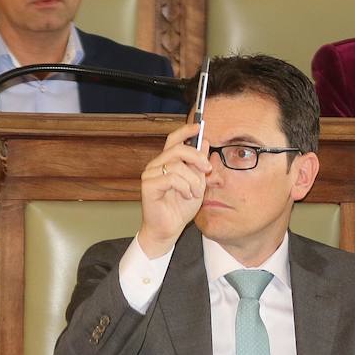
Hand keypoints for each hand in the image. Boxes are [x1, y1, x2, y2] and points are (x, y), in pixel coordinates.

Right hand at [138, 122, 210, 258]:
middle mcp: (157, 165)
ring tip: (194, 193)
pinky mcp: (148, 185)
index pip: (173, 140)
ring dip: (192, 180)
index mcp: (167, 162)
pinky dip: (184, 187)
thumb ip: (199, 165)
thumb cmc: (180, 207)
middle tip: (207, 169)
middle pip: (177, 149)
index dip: (185, 131)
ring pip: (177, 166)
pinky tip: (186, 196)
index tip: (198, 126)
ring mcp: (150, 174)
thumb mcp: (197, 183)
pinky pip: (171, 179)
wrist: (169, 228)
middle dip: (196, 157)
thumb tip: (205, 143)